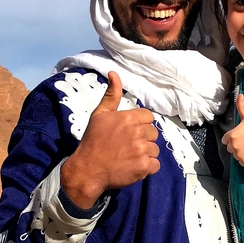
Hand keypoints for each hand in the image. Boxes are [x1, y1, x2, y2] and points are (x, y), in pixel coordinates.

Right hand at [60, 71, 159, 207]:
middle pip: (153, 133)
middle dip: (143, 140)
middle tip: (126, 147)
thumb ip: (111, 95)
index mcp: (129, 117)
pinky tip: (133, 167)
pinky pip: (155, 165)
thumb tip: (114, 73)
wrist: (87, 169)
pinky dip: (147, 168)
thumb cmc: (92, 141)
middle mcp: (138, 132)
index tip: (128, 134)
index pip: (148, 118)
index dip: (140, 125)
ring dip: (145, 154)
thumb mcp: (99, 114)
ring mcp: (142, 150)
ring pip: (155, 150)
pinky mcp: (144, 166)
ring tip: (128, 158)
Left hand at [221, 94, 243, 166]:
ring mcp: (238, 155)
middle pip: (230, 147)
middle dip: (235, 145)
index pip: (225, 139)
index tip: (240, 135)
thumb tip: (239, 94)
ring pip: (235, 154)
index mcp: (231, 136)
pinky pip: (241, 161)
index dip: (232, 137)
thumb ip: (241, 106)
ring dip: (240, 152)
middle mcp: (233, 147)